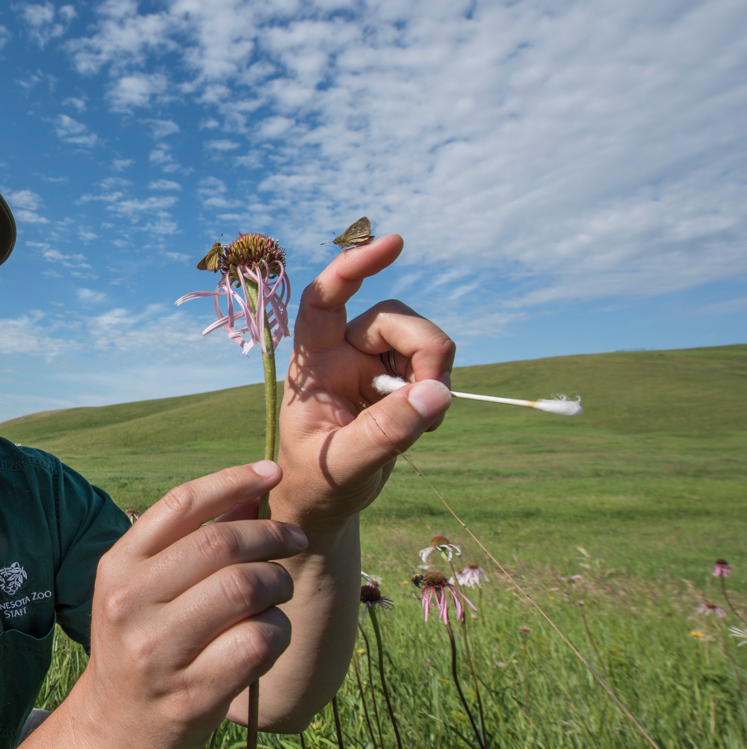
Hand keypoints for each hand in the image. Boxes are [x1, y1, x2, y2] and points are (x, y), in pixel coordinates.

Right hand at [7, 461, 306, 748]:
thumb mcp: (142, 589)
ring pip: (245, 588)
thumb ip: (189, 543)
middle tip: (295, 540)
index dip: (233, 480)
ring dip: (279, 583)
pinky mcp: (193, 691)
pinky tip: (272, 634)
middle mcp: (131, 603)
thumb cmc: (140, 644)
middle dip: (272, 535)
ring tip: (280, 591)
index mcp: (117, 567)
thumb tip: (253, 491)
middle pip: (221, 543)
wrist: (113, 728)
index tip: (273, 472)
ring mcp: (159, 650)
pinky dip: (280, 630)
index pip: (181, 504)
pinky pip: (259, 640)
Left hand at [272, 234, 456, 528]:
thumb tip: (436, 393)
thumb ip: (387, 432)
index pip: (323, 301)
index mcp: (311, 364)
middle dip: (424, 348)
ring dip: (433, 372)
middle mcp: (341, 354)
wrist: (324, 503)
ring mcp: (371, 366)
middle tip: (433, 392)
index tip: (394, 244)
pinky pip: (432, 368)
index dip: (352, 267)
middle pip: (392, 319)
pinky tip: (424, 425)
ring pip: (419, 340)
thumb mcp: (344, 465)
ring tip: (423, 422)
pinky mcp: (397, 383)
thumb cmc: (316, 482)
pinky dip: (437, 393)